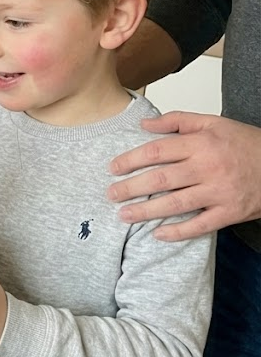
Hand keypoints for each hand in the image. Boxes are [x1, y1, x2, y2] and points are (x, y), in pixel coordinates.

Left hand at [108, 112, 260, 240]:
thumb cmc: (246, 144)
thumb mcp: (214, 123)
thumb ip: (178, 121)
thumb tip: (144, 124)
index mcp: (202, 144)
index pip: (157, 151)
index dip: (130, 160)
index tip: (113, 168)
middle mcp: (208, 168)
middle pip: (160, 179)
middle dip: (131, 188)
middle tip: (110, 194)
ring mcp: (219, 192)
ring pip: (176, 204)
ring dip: (146, 212)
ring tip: (124, 215)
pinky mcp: (230, 212)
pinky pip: (200, 226)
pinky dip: (178, 232)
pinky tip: (158, 235)